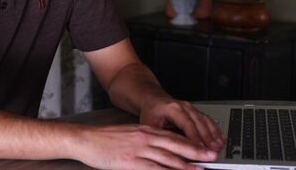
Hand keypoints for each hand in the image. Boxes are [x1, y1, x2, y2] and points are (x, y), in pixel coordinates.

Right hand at [76, 124, 217, 169]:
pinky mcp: (131, 162)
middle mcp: (145, 137)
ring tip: (200, 169)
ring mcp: (139, 150)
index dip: (190, 142)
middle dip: (196, 151)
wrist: (85, 139)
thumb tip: (158, 150)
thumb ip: (144, 141)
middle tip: (211, 156)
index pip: (172, 136)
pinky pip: (154, 169)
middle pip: (176, 145)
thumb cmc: (103, 139)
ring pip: (168, 158)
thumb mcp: (128, 135)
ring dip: (187, 165)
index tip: (202, 148)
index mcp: (145, 130)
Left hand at [140, 98, 224, 152]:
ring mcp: (191, 108)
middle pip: (199, 123)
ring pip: (205, 121)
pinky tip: (220, 138)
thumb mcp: (149, 125)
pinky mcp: (196, 112)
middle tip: (213, 151)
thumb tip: (167, 152)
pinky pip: (208, 120)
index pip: (186, 123)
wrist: (154, 100)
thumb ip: (160, 137)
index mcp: (172, 108)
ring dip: (213, 134)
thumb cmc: (151, 113)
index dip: (195, 137)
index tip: (200, 149)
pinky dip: (215, 130)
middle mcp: (184, 106)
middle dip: (207, 138)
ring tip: (219, 146)